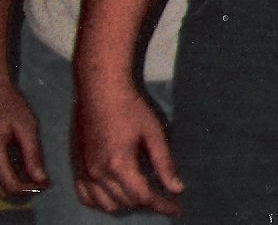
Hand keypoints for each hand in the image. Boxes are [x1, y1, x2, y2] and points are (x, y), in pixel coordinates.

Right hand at [0, 77, 46, 197]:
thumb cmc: (11, 107)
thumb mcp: (27, 127)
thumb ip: (32, 154)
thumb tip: (41, 179)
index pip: (10, 184)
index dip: (30, 189)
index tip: (46, 185)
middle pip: (1, 191)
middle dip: (21, 190)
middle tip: (39, 182)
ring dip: (12, 186)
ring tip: (31, 176)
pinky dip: (5, 177)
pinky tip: (18, 169)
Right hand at [72, 77, 180, 215]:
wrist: (100, 91)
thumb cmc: (130, 107)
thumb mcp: (154, 133)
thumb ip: (164, 163)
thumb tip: (177, 188)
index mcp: (119, 165)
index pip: (143, 197)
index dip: (162, 206)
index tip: (176, 209)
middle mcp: (98, 173)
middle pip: (126, 202)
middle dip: (148, 203)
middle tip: (165, 198)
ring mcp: (84, 172)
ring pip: (106, 204)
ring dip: (126, 205)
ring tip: (144, 196)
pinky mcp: (76, 167)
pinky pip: (86, 197)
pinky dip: (102, 202)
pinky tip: (116, 196)